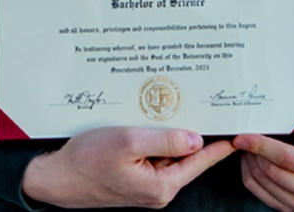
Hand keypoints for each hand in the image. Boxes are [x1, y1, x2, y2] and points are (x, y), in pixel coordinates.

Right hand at [22, 126, 234, 207]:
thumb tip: (195, 139)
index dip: (218, 145)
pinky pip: (151, 153)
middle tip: (202, 105)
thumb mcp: (129, 142)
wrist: (57, 177)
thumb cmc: (88, 160)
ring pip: (167, 152)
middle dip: (190, 130)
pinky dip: (152, 136)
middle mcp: (157, 189)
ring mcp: (145, 183)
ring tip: (165, 108)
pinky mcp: (133, 175)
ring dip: (167, 131)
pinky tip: (144, 121)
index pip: (198, 161)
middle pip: (184, 155)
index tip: (236, 133)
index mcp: (161, 186)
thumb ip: (165, 140)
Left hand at [232, 98, 293, 211]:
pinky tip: (252, 156)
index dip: (263, 146)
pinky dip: (250, 173)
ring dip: (250, 161)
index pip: (290, 160)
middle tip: (244, 135)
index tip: (244, 135)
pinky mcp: (291, 207)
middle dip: (254, 152)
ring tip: (249, 143)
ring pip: (264, 183)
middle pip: (273, 173)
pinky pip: (259, 192)